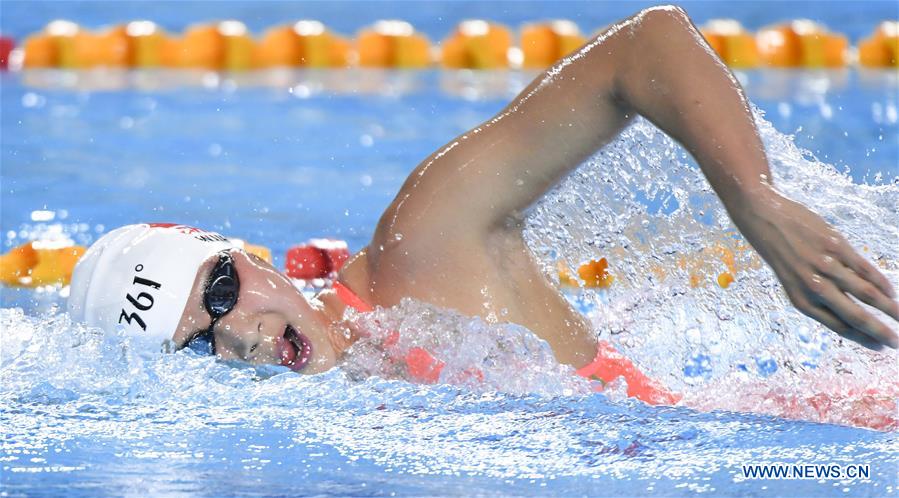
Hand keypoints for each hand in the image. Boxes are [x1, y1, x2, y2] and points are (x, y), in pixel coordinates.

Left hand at [730, 187, 898, 350]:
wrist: (763, 218)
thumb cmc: (779, 252)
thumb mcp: (791, 280)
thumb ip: (816, 295)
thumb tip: (848, 310)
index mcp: (801, 300)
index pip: (838, 326)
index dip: (862, 339)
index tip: (880, 347)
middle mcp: (814, 287)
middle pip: (855, 315)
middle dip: (880, 331)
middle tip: (897, 343)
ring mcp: (826, 266)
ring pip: (866, 293)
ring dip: (889, 308)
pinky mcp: (836, 246)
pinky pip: (865, 269)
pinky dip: (881, 282)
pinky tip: (891, 292)